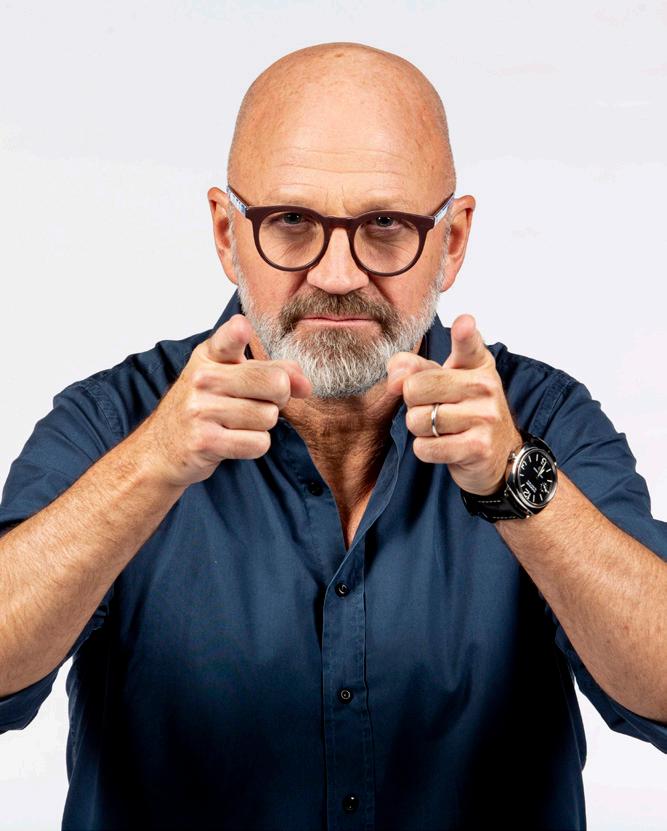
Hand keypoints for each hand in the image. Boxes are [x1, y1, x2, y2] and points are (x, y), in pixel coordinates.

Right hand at [139, 313, 311, 487]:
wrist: (160, 448)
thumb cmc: (204, 408)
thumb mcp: (231, 379)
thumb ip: (272, 371)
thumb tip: (306, 385)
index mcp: (210, 355)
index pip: (229, 338)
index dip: (238, 333)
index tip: (242, 328)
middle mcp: (203, 378)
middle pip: (275, 383)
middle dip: (279, 397)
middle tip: (257, 402)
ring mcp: (201, 409)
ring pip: (269, 417)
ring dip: (261, 426)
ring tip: (236, 424)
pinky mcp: (204, 441)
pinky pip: (258, 443)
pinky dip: (253, 446)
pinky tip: (232, 441)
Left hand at [385, 313, 521, 495]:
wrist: (497, 455)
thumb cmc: (465, 412)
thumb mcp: (443, 382)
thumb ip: (413, 369)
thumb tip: (394, 378)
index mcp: (477, 364)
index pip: (468, 344)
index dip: (464, 333)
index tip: (464, 323)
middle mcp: (485, 386)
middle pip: (416, 388)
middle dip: (413, 404)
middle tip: (433, 408)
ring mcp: (485, 417)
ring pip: (418, 420)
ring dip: (420, 430)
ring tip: (442, 429)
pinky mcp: (479, 447)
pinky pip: (426, 447)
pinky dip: (426, 449)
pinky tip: (444, 445)